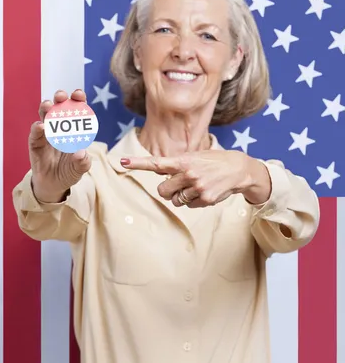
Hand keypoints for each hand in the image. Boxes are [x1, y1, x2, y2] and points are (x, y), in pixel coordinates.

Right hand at [29, 89, 91, 202]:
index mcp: (73, 129)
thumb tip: (81, 153)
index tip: (78, 94)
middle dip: (60, 99)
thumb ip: (82, 162)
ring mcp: (46, 135)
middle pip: (58, 108)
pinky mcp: (35, 144)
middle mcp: (59, 128)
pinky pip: (35, 134)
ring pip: (44, 116)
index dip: (77, 100)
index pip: (76, 110)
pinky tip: (41, 126)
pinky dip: (37, 128)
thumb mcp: (79, 169)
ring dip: (46, 109)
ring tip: (48, 106)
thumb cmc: (69, 171)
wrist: (53, 184)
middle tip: (61, 96)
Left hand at [120, 150, 271, 207]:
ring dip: (181, 197)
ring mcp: (197, 187)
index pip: (157, 163)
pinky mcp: (205, 199)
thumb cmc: (213, 162)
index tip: (122, 161)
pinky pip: (189, 206)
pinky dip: (194, 202)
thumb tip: (159, 172)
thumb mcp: (195, 157)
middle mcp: (188, 174)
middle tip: (178, 185)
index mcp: (184, 161)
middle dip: (167, 191)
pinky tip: (205, 192)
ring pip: (175, 201)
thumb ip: (177, 164)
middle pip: (162, 191)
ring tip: (196, 186)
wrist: (239, 169)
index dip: (138, 163)